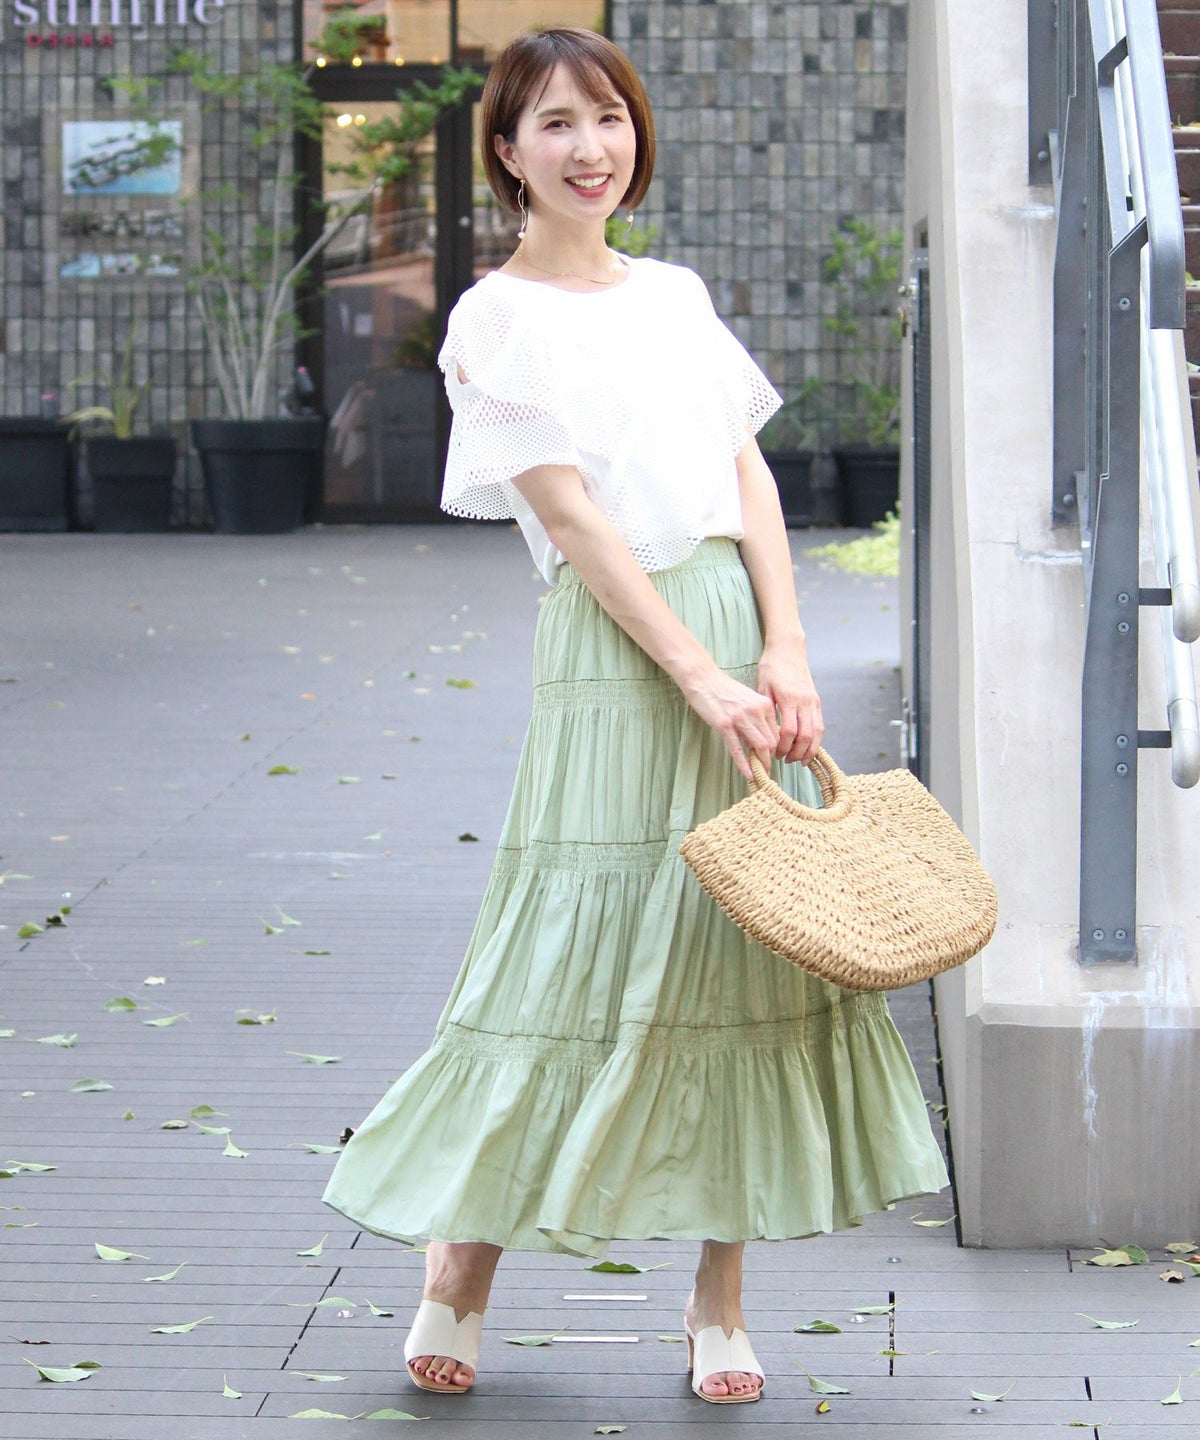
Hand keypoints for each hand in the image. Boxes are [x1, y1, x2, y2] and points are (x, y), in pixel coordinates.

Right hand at [680, 666, 780, 781]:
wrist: (703, 679)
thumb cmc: (724, 689)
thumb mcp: (749, 698)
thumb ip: (759, 715)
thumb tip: (765, 735)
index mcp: (765, 704)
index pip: (778, 732)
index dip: (776, 748)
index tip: (772, 757)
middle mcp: (756, 711)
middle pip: (772, 742)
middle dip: (770, 758)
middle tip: (766, 768)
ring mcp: (740, 719)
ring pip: (760, 747)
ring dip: (762, 764)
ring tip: (760, 773)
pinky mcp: (724, 726)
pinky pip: (738, 750)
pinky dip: (745, 765)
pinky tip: (748, 775)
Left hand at [756, 641, 823, 765]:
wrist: (788, 649)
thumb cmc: (771, 666)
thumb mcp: (762, 685)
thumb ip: (766, 708)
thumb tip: (765, 732)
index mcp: (788, 698)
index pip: (788, 731)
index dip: (782, 747)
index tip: (774, 754)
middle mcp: (804, 701)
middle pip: (805, 736)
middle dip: (797, 752)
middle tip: (787, 761)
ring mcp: (813, 701)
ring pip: (817, 732)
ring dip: (810, 749)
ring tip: (800, 760)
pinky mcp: (817, 700)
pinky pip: (820, 724)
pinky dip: (816, 739)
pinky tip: (809, 747)